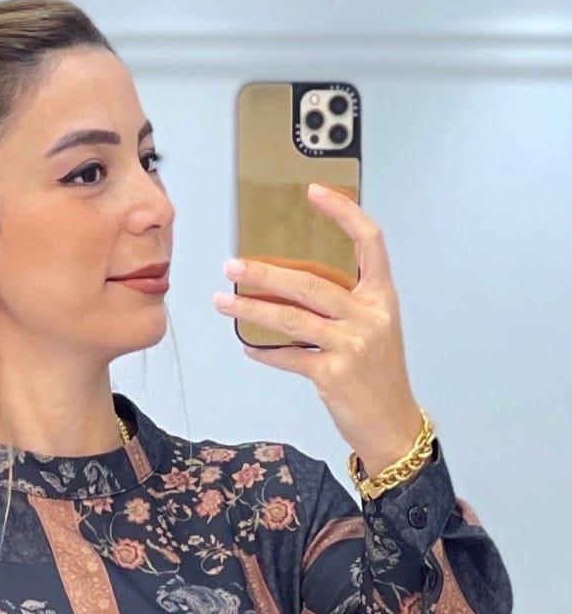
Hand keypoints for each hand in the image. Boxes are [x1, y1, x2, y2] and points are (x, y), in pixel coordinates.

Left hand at [214, 182, 424, 474]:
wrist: (391, 421)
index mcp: (382, 296)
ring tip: (223, 302)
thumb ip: (344, 304)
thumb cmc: (377, 373)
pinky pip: (287, 355)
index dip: (343, 212)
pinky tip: (247, 347)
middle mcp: (370, 314)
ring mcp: (352, 344)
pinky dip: (264, 351)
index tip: (314, 192)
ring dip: (251, 309)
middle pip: (310, 282)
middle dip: (265, 273)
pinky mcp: (333, 373)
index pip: (369, 240)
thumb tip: (291, 285)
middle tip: (232, 266)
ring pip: (291, 318)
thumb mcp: (373, 328)